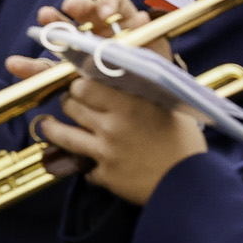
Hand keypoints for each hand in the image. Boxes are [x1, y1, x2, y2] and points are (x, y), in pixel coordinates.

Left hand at [35, 77, 206, 204]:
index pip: (84, 84)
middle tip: (72, 103)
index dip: (80, 84)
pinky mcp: (105, 174)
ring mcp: (106, 150)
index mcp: (130, 103)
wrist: (191, 183)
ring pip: (63, 134)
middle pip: (71, 105)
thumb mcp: (169, 105)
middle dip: (69, 102)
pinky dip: (86, 166)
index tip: (82, 85)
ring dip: (54, 129)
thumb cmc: (183, 142)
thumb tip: (134, 59)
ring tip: (50, 126)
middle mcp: (114, 125)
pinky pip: (83, 168)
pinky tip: (89, 164)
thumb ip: (145, 87)